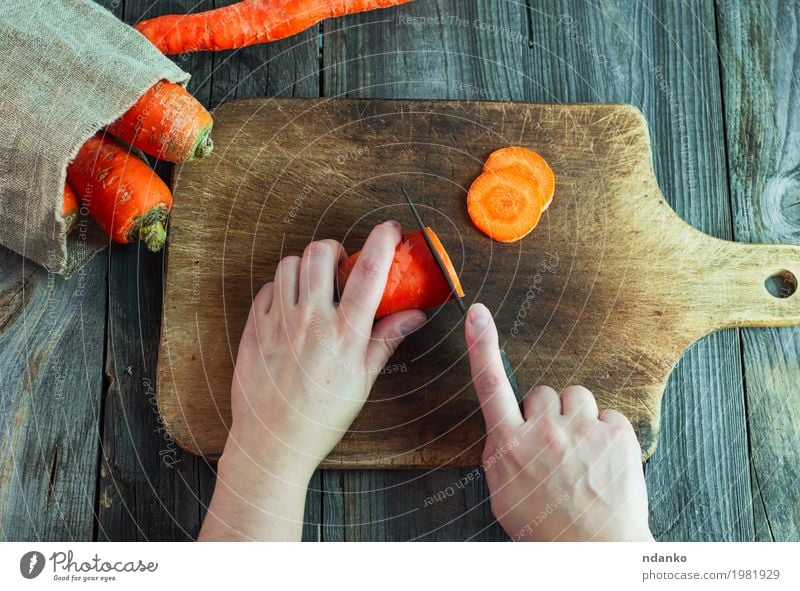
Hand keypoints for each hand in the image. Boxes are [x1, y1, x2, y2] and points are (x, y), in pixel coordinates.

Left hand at [199, 221, 425, 539]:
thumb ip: (386, 340)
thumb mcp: (363, 380)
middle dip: (334, 249)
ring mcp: (278, 322)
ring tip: (314, 283)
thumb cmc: (322, 417)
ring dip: (305, 265)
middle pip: (320, 254)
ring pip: (289, 264)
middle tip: (341, 263)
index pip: (369, 272)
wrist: (273, 442)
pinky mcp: (254, 327)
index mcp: (345, 334)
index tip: (389, 230)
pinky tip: (290, 304)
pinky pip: (267, 288)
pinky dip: (281, 287)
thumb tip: (414, 315)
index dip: (382, 242)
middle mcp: (311, 321)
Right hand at [465, 303, 653, 541]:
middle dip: (547, 412)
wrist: (595, 553)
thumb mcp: (503, 491)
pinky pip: (608, 414)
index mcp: (510, 445)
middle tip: (555, 446)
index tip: (476, 314)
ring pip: (576, 396)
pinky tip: (602, 460)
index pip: (490, 384)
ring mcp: (583, 432)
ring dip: (577, 417)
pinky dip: (606, 432)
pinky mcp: (616, 435)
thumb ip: (501, 451)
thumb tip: (507, 427)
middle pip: (543, 392)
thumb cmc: (545, 527)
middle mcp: (544, 432)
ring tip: (580, 452)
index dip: (481, 345)